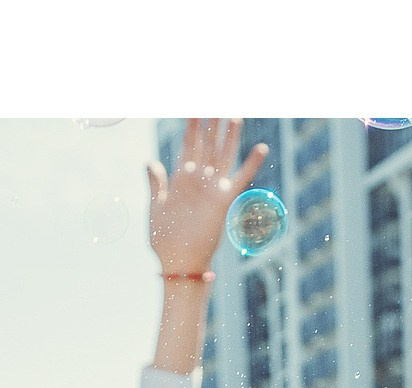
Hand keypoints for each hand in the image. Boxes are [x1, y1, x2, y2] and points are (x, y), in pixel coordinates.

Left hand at [146, 118, 266, 276]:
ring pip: (224, 154)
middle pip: (208, 143)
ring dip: (229, 136)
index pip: (189, 144)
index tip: (194, 106)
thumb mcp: (155, 208)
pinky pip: (241, 178)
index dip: (192, 125)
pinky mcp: (223, 200)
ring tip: (234, 115)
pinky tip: (261, 148)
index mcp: (182, 177)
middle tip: (217, 100)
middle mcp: (200, 179)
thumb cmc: (164, 239)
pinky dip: (251, 163)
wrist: (177, 263)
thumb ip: (156, 183)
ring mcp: (213, 187)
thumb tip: (150, 161)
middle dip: (212, 123)